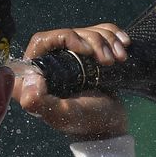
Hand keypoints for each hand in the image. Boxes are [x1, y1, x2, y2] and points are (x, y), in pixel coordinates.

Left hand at [14, 24, 131, 140]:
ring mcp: (71, 58)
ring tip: (119, 59)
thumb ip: (40, 103)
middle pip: (69, 33)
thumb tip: (31, 80)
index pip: (44, 40)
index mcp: (35, 76)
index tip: (87, 51)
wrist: (112, 125)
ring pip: (86, 32)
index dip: (66, 37)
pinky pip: (100, 31)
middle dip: (93, 41)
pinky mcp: (88, 55)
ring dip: (107, 41)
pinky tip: (124, 46)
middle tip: (108, 61)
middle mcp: (50, 64)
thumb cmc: (87, 122)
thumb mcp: (62, 115)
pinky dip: (114, 36)